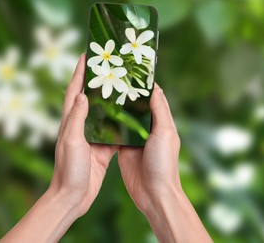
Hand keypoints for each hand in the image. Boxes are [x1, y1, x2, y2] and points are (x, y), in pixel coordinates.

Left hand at [49, 54, 117, 215]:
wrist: (72, 197)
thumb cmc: (68, 170)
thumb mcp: (72, 142)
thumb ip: (77, 119)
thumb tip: (83, 94)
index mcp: (70, 122)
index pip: (74, 91)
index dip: (79, 72)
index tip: (86, 55)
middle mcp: (80, 127)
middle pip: (89, 98)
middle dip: (97, 81)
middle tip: (109, 66)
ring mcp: (91, 138)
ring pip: (102, 114)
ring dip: (110, 100)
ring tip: (122, 86)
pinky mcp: (101, 149)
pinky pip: (111, 132)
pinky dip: (119, 122)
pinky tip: (130, 117)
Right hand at [118, 84, 211, 241]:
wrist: (153, 194)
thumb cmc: (163, 163)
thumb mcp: (165, 133)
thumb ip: (160, 111)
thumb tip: (155, 88)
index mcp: (161, 122)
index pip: (153, 98)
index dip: (144, 85)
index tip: (132, 71)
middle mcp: (147, 129)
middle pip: (136, 107)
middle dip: (126, 94)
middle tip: (112, 78)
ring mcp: (134, 139)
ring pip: (124, 118)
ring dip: (116, 108)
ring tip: (103, 92)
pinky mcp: (123, 149)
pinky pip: (114, 133)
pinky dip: (108, 125)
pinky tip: (98, 115)